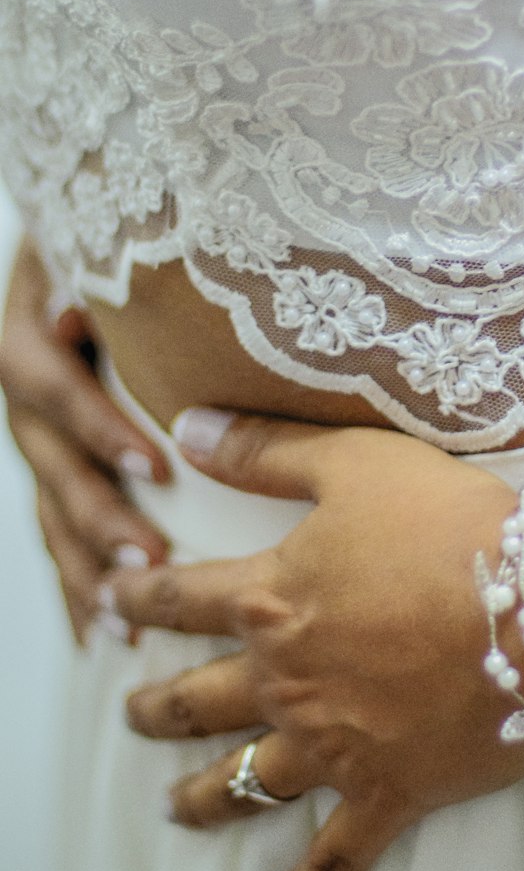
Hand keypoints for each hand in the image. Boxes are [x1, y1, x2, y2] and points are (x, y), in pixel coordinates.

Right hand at [0, 238, 170, 643]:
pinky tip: (99, 631)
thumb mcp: (100, 242)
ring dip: (86, 567)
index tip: (156, 470)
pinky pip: (54, 527)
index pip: (53, 387)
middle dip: (98, 520)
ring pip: (48, 510)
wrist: (74, 243)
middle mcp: (20, 392)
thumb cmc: (109, 239)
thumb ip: (109, 273)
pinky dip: (77, 580)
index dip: (98, 429)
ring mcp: (31, 434)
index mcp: (27, 335)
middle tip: (150, 569)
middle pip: (50, 465)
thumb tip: (91, 302)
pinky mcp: (50, 462)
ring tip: (126, 622)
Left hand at [105, 413, 523, 870]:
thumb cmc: (447, 522)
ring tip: (175, 806)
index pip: (182, 598)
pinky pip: (337, 854)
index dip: (140, 596)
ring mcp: (332, 745)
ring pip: (245, 783)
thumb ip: (262, 450)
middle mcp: (285, 680)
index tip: (112, 600)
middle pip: (197, 701)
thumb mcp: (351, 462)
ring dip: (203, 797)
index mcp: (271, 599)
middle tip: (132, 714)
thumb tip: (186, 430)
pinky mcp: (388, 790)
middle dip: (156, 707)